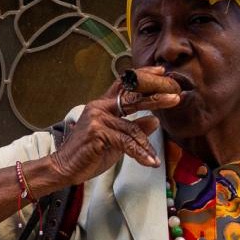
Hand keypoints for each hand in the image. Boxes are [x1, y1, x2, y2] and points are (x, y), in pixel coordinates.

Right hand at [33, 68, 182, 188]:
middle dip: (156, 96)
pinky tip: (149, 162)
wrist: (64, 168)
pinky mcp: (98, 133)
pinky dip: (140, 154)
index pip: (125, 84)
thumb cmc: (88, 154)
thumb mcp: (116, 140)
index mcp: (103, 105)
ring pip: (132, 127)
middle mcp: (100, 107)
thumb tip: (154, 120)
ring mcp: (98, 119)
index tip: (162, 71)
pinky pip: (126, 142)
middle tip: (175, 96)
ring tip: (157, 156)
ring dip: (147, 143)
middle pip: (132, 97)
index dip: (144, 76)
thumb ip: (133, 128)